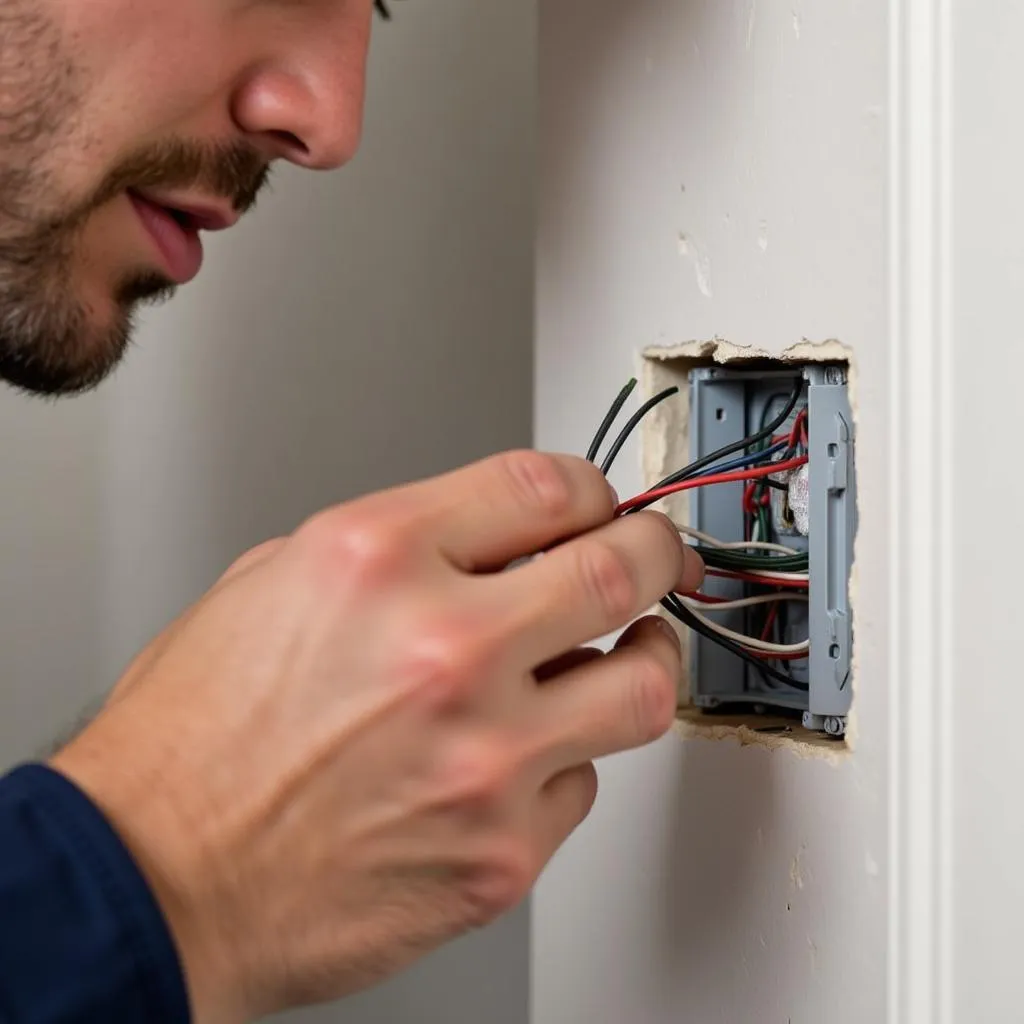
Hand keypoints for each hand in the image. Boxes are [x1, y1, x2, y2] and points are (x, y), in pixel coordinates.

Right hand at [51, 451, 702, 1022]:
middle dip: (656, 552)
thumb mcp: (275, 582)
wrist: (155, 880)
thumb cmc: (195, 740)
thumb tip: (496, 544)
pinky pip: (583, 786)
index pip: (544, 487)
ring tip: (626, 655)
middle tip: (657, 558)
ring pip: (643, 688)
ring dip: (645, 659)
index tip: (598, 504)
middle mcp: (443, 649)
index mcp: (377, 560)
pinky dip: (563, 762)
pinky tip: (519, 759)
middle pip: (622, 568)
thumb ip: (402, 549)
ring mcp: (485, 757)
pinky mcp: (502, 852)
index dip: (590, 489)